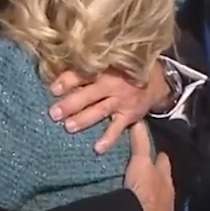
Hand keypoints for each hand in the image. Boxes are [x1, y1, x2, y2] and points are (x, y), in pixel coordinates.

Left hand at [49, 64, 168, 152]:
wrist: (157, 81)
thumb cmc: (126, 69)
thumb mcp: (110, 61)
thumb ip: (90, 67)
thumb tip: (59, 70)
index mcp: (105, 68)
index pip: (83, 74)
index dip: (67, 81)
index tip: (52, 89)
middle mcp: (113, 85)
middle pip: (88, 94)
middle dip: (70, 104)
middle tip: (54, 113)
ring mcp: (122, 101)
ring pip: (99, 111)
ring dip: (83, 119)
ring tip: (68, 127)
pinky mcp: (129, 115)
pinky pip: (118, 129)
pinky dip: (108, 139)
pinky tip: (98, 148)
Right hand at [124, 122, 173, 210]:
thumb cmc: (144, 191)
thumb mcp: (140, 163)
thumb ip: (140, 144)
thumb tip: (139, 122)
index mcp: (165, 178)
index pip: (162, 161)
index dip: (157, 154)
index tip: (150, 149)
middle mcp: (167, 196)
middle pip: (160, 181)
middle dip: (153, 176)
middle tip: (139, 170)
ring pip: (156, 199)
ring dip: (147, 194)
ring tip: (133, 190)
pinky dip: (140, 210)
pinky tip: (131, 209)